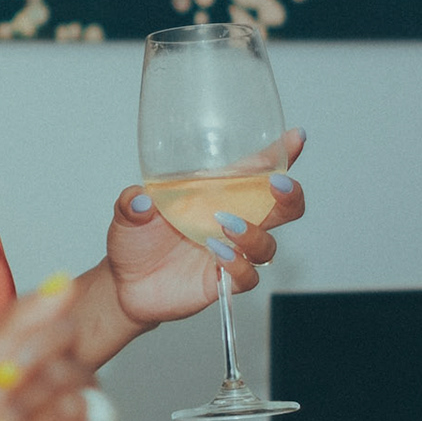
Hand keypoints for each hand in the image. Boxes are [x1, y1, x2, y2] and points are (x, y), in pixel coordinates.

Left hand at [0, 281, 114, 420]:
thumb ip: (19, 319)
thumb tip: (62, 283)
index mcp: (46, 352)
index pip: (63, 328)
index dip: (30, 354)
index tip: (2, 374)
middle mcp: (72, 381)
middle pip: (69, 371)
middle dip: (23, 398)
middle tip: (2, 415)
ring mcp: (89, 418)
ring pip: (77, 408)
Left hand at [107, 128, 306, 326]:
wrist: (125, 283)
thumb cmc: (135, 239)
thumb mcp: (126, 212)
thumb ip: (131, 202)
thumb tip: (141, 201)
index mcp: (215, 194)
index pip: (255, 171)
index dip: (280, 154)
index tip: (296, 137)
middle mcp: (231, 220)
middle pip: (281, 209)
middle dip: (289, 196)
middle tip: (277, 186)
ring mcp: (230, 251)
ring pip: (267, 244)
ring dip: (253, 233)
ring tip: (225, 224)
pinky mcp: (223, 280)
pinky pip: (248, 276)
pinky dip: (238, 264)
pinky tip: (218, 254)